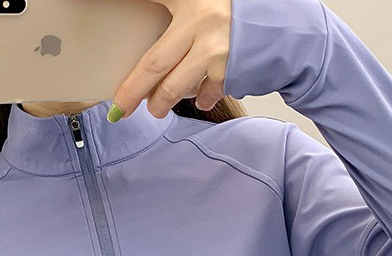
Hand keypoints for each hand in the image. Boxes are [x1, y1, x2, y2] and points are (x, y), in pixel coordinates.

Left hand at [108, 0, 231, 120]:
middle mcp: (202, 24)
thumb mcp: (196, 4)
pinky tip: (198, 98)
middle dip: (135, 92)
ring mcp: (218, 50)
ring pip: (178, 86)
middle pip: (155, 66)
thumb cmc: (234, 11)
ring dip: (164, 102)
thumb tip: (149, 58)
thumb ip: (172, 8)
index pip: (146, 21)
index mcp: (189, 1)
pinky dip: (200, 98)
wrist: (280, 22)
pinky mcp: (233, 70)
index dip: (128, 52)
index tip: (111, 73)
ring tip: (158, 108)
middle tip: (122, 108)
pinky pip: (207, 93)